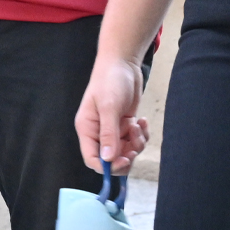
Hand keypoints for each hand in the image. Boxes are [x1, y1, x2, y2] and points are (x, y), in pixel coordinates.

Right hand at [77, 55, 149, 172]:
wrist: (123, 63)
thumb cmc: (110, 81)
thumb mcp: (109, 107)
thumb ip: (108, 133)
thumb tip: (107, 159)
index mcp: (87, 129)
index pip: (92, 158)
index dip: (107, 166)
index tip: (124, 160)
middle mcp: (98, 132)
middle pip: (110, 159)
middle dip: (125, 156)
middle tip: (134, 147)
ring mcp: (112, 130)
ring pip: (125, 151)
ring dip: (136, 144)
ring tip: (137, 125)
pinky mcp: (125, 125)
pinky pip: (134, 141)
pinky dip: (141, 135)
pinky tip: (142, 120)